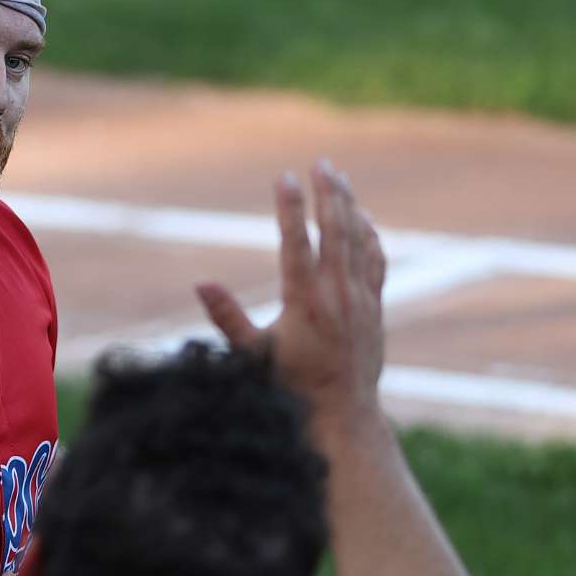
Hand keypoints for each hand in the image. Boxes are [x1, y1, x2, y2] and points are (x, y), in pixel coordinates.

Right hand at [196, 163, 386, 417]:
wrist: (341, 412)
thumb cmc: (289, 385)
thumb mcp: (252, 353)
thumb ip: (227, 317)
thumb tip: (200, 284)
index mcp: (304, 302)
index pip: (296, 243)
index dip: (290, 207)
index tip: (284, 177)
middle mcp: (336, 295)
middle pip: (334, 231)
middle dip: (326, 193)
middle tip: (319, 163)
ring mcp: (359, 299)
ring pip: (357, 240)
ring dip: (348, 205)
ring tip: (338, 176)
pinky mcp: (373, 307)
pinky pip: (375, 260)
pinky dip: (368, 234)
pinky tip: (362, 216)